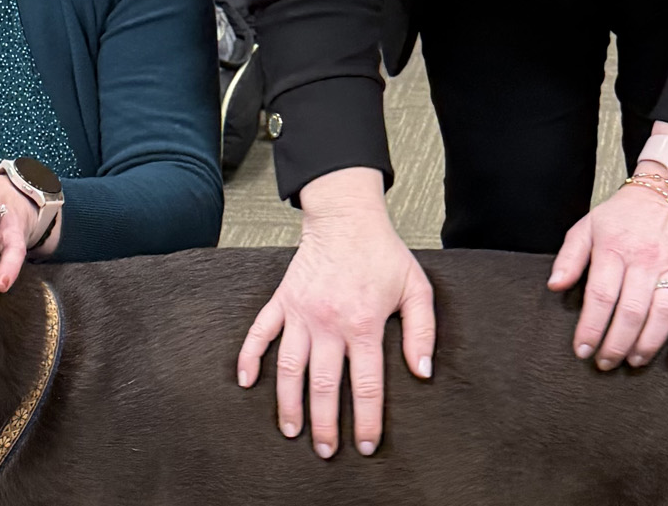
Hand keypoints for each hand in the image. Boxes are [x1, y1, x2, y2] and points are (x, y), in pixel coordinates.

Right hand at [237, 168, 434, 458]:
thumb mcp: (416, 289)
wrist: (346, 217)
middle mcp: (330, 323)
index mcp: (364, 324)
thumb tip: (421, 372)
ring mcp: (302, 312)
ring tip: (291, 430)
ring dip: (288, 404)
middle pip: (324, 386)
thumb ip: (422, 331)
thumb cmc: (383, 253)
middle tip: (325, 451)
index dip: (367, 421)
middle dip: (325, 425)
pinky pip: (260, 333)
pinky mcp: (282, 300)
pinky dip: (249, 358)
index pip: (366, 386)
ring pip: (289, 369)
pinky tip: (246, 382)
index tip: (364, 445)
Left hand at [548, 130, 667, 370]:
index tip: (581, 350)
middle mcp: (645, 260)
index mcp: (614, 249)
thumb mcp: (588, 226)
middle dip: (616, 344)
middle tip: (605, 363)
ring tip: (633, 360)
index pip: (601, 296)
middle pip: (631, 311)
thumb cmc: (622, 215)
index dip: (591, 328)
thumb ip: (569, 257)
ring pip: (663, 314)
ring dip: (648, 344)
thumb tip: (554, 286)